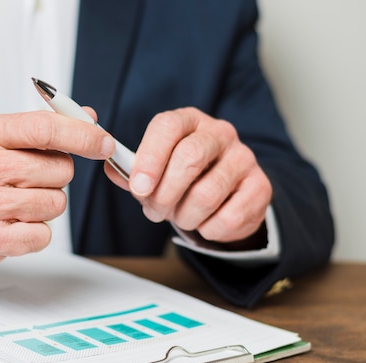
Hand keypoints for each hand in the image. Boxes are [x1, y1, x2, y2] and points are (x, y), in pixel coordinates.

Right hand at [0, 111, 114, 266]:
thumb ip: (44, 127)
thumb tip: (89, 117)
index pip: (44, 128)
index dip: (82, 135)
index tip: (103, 142)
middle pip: (60, 170)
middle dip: (57, 176)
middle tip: (31, 179)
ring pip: (56, 203)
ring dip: (47, 204)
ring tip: (18, 202)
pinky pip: (43, 234)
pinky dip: (36, 231)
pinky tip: (13, 223)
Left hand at [105, 107, 271, 245]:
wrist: (227, 197)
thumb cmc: (184, 180)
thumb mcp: (155, 171)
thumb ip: (133, 172)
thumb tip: (113, 170)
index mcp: (188, 121)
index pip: (167, 126)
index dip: (149, 158)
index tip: (139, 187)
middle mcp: (220, 132)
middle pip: (189, 158)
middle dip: (164, 194)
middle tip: (154, 211)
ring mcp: (244, 158)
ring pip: (207, 194)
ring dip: (185, 216)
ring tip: (180, 217)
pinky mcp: (261, 187)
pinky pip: (229, 217)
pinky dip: (209, 229)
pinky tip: (205, 223)